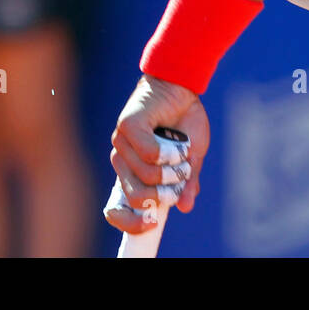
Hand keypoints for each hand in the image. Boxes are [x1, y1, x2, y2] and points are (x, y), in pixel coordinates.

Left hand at [105, 75, 209, 233]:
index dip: (131, 223)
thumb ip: (186, 182)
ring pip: (146, 175)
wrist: (183, 86)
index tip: (151, 223)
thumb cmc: (185, 120)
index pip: (117, 210)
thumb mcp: (191, 158)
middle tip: (183, 175)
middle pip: (138, 197)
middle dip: (166, 192)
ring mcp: (121, 143)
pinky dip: (171, 151)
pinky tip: (178, 140)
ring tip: (184, 152)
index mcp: (133, 172)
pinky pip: (149, 154)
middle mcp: (122, 160)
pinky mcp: (127, 127)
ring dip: (174, 168)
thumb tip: (185, 207)